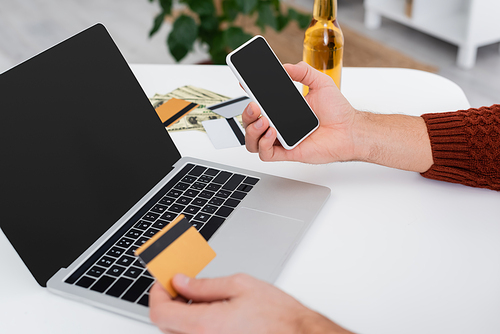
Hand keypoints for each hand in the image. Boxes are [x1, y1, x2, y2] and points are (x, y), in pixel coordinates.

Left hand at [149, 273, 353, 333]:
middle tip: (182, 286)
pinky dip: (196, 326)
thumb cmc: (280, 316)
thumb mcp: (241, 286)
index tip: (164, 282)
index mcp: (206, 325)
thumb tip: (181, 281)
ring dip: (182, 315)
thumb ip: (205, 285)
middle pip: (166, 326)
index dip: (157, 294)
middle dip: (170, 302)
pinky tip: (211, 314)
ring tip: (199, 298)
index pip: (160, 313)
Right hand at [242, 61, 359, 163]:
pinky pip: (265, 154)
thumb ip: (304, 71)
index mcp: (283, 109)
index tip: (244, 84)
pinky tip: (273, 133)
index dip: (247, 96)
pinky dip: (264, 144)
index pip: (259, 104)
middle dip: (246, 114)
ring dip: (251, 130)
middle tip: (255, 106)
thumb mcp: (321, 83)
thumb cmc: (338, 112)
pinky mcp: (287, 153)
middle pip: (250, 123)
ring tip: (264, 121)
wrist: (350, 130)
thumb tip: (286, 66)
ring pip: (252, 141)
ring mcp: (282, 139)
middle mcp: (279, 125)